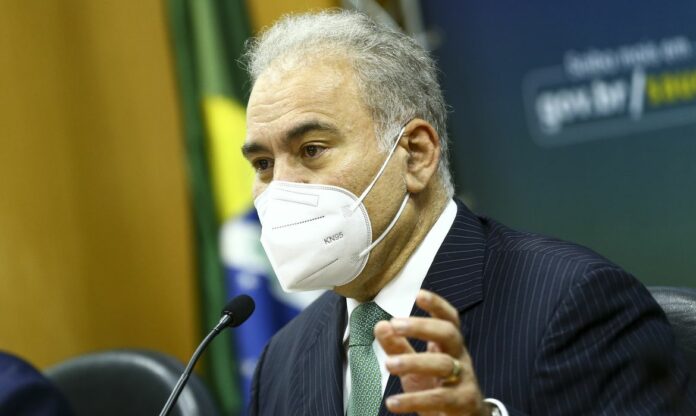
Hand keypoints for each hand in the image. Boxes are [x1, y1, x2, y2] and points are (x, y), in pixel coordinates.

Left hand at [374, 290, 489, 415]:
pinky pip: (439, 398)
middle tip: (395, 325)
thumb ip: (398, 347)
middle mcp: (460, 358)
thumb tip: (380, 325)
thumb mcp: (415, 367)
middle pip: (449, 334)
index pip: (449, 320)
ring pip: (443, 365)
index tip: (419, 294)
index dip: (437, 306)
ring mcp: (465, 380)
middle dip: (422, 327)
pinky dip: (414, 400)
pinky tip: (392, 401)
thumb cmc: (438, 388)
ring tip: (388, 364)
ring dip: (414, 362)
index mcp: (449, 346)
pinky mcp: (464, 403)